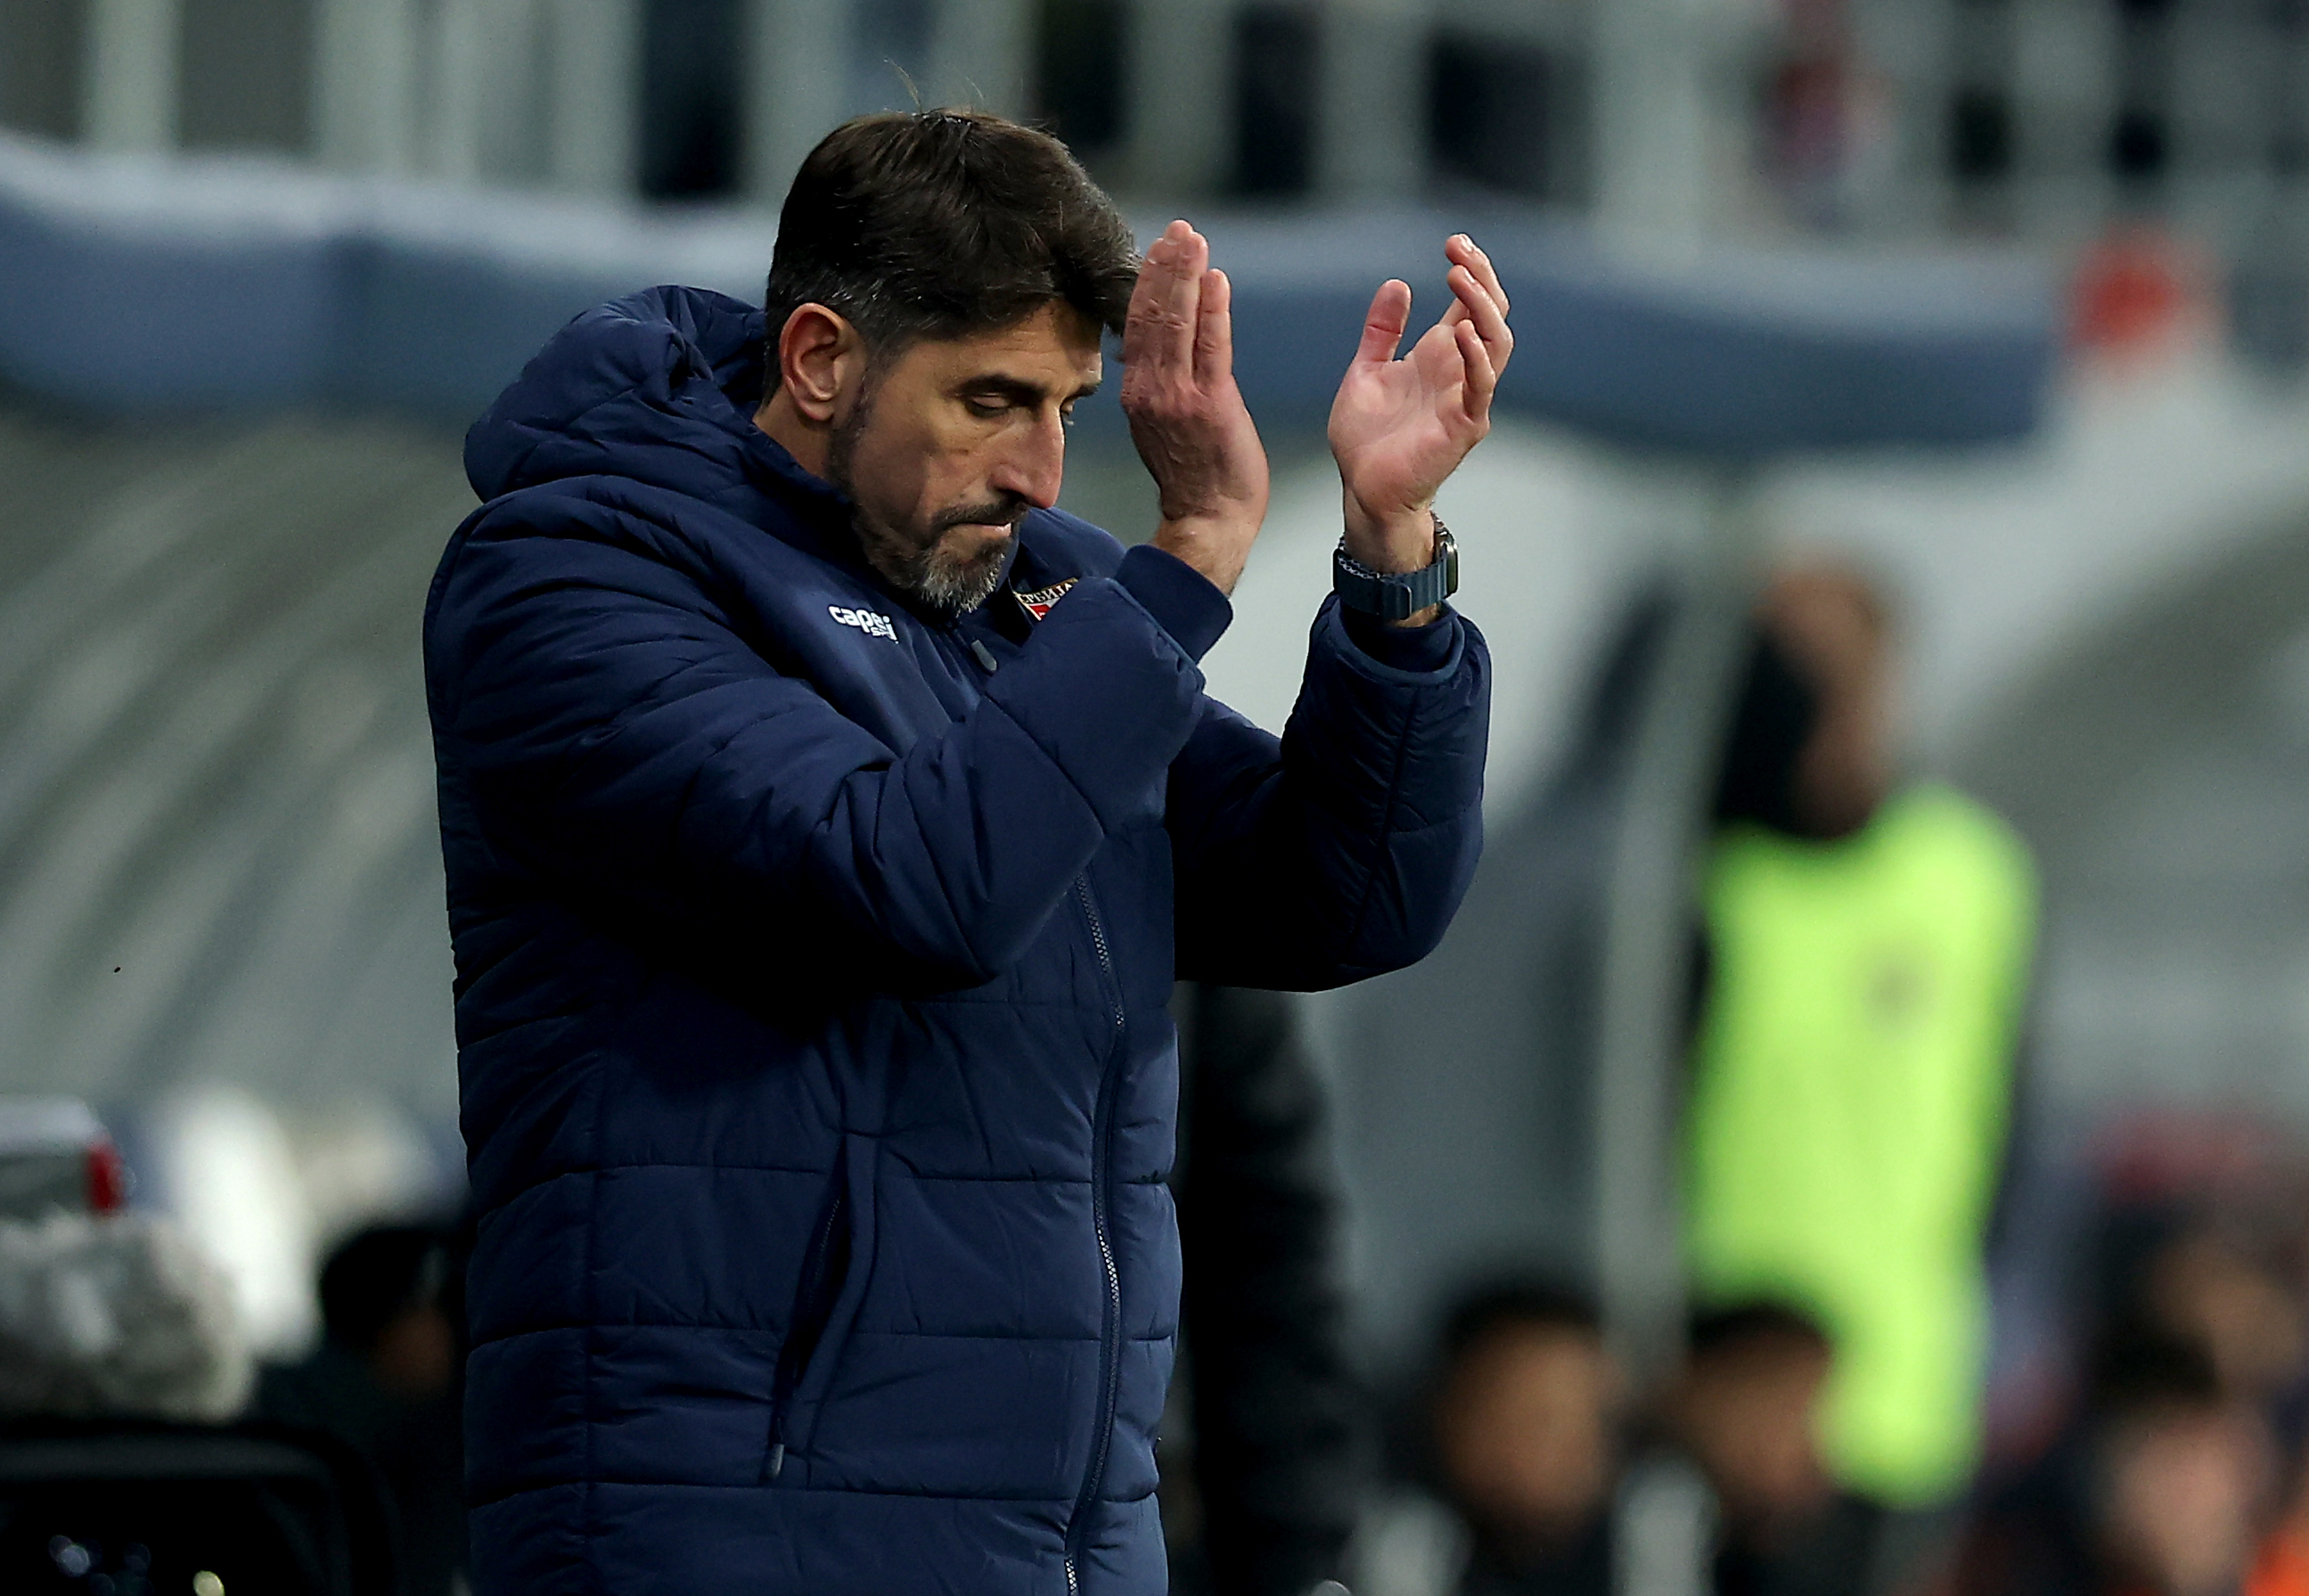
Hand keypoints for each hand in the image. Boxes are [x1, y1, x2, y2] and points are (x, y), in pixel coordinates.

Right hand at [1123, 220, 1270, 596]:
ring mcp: (1177, 397)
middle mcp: (1150, 390)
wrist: (1209, 519)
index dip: (1149, 281)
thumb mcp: (1161, 424)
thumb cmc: (1194, 475)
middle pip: (1153, 314)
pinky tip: (1214, 280)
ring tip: (1193, 240)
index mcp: (1138, 392)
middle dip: (1165, 266)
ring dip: (1185, 276)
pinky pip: (1209, 348)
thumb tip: (1149, 349)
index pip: (1139, 323)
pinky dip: (1211, 311)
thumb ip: (1156, 384)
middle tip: (1179, 230)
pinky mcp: (1209, 405)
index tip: (1160, 247)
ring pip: (1177, 323)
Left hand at [1328, 235, 1512, 587]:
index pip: (1471, 304)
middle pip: (1492, 314)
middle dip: (1482, 278)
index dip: (1470, 270)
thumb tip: (1397, 284)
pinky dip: (1476, 357)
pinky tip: (1460, 330)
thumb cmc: (1367, 438)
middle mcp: (1459, 372)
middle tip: (1459, 251)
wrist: (1363, 489)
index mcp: (1439, 356)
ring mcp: (1466, 397)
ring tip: (1459, 278)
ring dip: (1482, 307)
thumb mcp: (1366, 370)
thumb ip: (1382, 331)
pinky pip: (1480, 386)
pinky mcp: (1463, 425)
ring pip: (1496, 343)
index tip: (1453, 243)